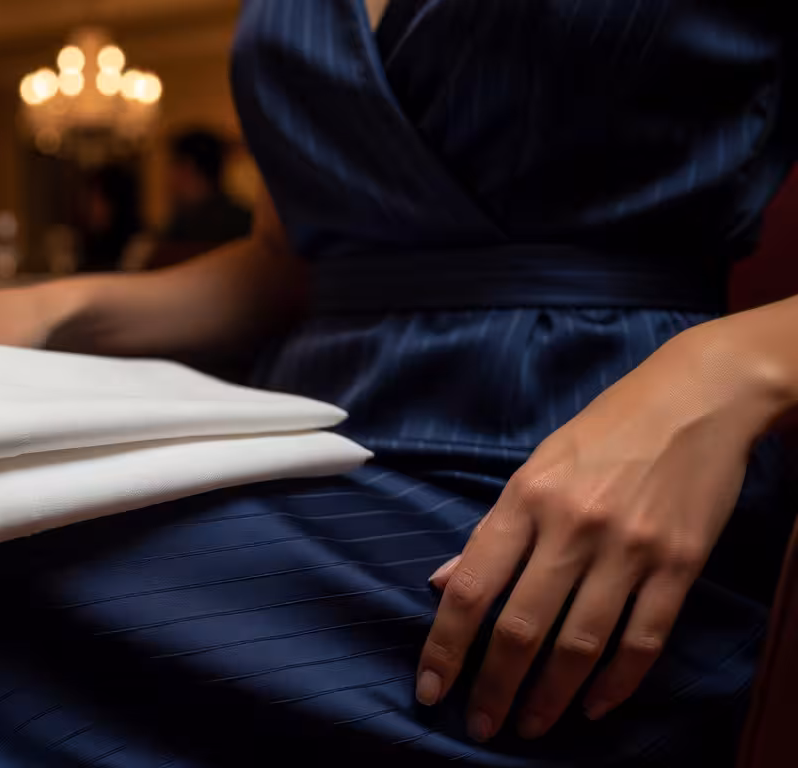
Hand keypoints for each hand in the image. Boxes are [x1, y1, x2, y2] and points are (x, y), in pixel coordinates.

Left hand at [416, 325, 783, 741]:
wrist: (697, 398)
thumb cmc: (604, 432)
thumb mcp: (536, 466)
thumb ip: (492, 530)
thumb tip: (443, 583)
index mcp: (525, 499)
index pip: (472, 587)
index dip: (445, 646)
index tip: (430, 689)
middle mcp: (572, 526)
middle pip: (521, 626)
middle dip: (494, 686)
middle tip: (480, 726)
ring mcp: (629, 548)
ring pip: (580, 643)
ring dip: (550, 695)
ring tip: (529, 726)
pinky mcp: (680, 564)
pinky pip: (644, 639)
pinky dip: (617, 682)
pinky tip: (594, 707)